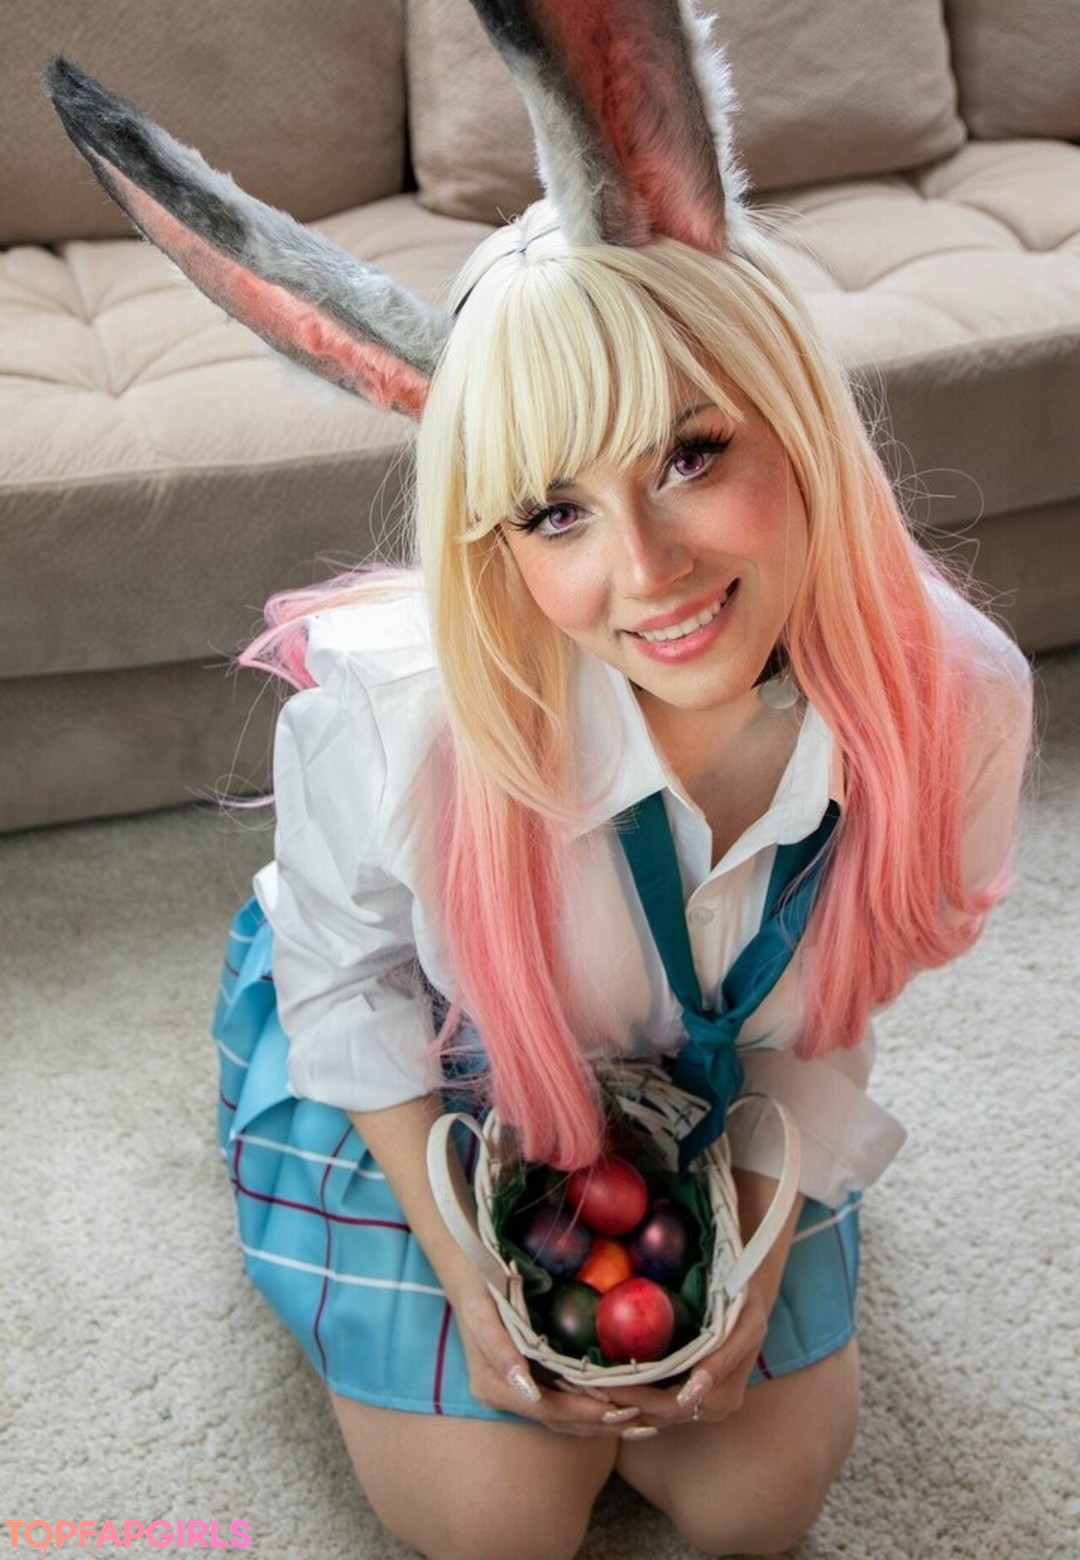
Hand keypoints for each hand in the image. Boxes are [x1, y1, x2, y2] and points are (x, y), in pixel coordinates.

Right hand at [447, 1270, 644, 1437]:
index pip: (544, 1409)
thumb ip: (498, 1348)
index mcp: (492, 1385)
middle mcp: (506, 1395)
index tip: (616, 1410)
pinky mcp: (532, 1380)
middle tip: (641, 1421)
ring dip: (600, 1423)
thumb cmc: (478, 1284)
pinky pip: (564, 1402)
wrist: (468, 1270)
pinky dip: (591, 1408)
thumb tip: (525, 1388)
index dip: (580, 1412)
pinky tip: (621, 1408)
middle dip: (598, 1423)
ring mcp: (518, 1390)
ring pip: (563, 1418)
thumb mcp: (482, 1309)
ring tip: (640, 1423)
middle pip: (557, 1420)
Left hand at [597, 1281, 769, 1430]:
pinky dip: (630, 1395)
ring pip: (652, 1413)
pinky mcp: (687, 1394)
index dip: (635, 1400)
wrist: (745, 1301)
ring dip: (621, 1402)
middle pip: (656, 1415)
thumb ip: (725, 1355)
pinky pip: (655, 1402)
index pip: (669, 1407)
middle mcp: (710, 1409)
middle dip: (620, 1402)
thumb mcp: (746, 1321)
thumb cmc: (745, 1303)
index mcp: (723, 1397)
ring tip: (585, 1387)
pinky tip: (602, 1382)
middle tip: (584, 1387)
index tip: (601, 1385)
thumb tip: (697, 1386)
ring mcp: (698, 1405)